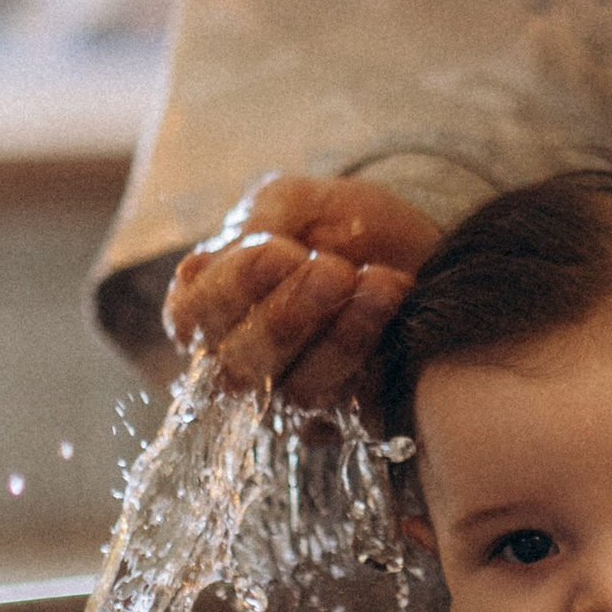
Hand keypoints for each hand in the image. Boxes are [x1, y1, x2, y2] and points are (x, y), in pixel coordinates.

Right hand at [163, 172, 439, 407]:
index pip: (192, 313)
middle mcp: (238, 354)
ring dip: (342, 335)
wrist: (419, 250)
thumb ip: (263, 218)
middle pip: (238, 363)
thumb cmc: (345, 224)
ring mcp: (288, 388)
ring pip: (294, 390)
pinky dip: (373, 351)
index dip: (233, 287)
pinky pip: (343, 404)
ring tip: (379, 283)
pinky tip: (393, 301)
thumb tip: (227, 251)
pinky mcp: (339, 411)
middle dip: (289, 314)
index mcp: (211, 299)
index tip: (280, 252)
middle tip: (334, 271)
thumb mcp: (301, 200)